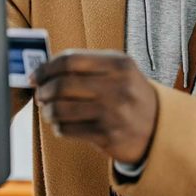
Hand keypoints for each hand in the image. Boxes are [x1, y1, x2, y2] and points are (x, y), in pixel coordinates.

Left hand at [33, 50, 157, 164]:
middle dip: (44, 91)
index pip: (70, 60)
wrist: (159, 128)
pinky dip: (58, 126)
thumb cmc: (131, 96)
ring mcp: (113, 113)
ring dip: (47, 111)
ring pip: (61, 109)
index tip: (36, 75)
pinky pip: (68, 129)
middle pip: (62, 85)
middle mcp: (117, 87)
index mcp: (119, 65)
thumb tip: (46, 70)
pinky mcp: (107, 135)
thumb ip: (88, 66)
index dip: (46, 68)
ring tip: (48, 110)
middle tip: (40, 94)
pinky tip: (61, 124)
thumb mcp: (120, 72)